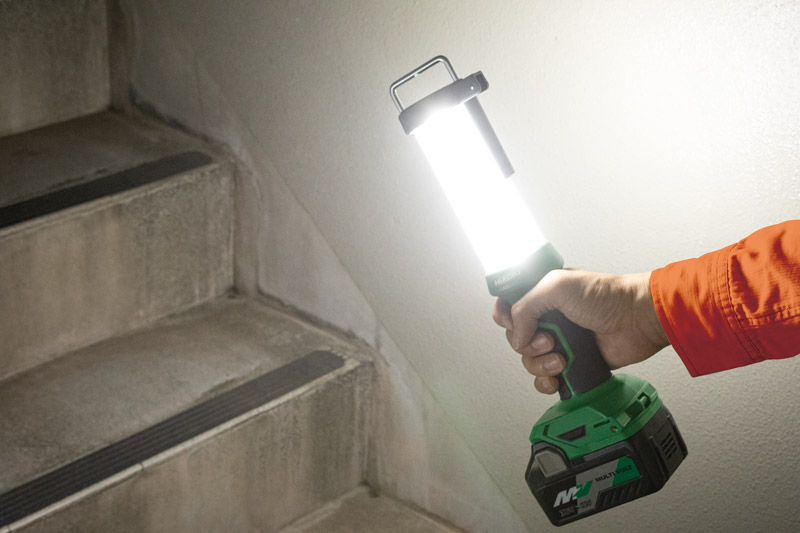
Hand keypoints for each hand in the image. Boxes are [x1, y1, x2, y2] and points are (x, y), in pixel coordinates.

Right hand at [493, 270, 669, 393]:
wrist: (637, 320)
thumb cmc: (605, 296)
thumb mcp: (556, 286)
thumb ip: (525, 307)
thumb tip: (516, 334)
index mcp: (542, 294)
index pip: (508, 305)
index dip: (504, 316)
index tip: (512, 322)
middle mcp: (548, 317)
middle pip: (516, 337)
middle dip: (526, 343)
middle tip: (548, 339)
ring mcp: (560, 341)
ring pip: (529, 360)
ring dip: (539, 363)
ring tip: (560, 358)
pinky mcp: (572, 362)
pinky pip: (546, 378)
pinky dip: (547, 381)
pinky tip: (558, 375)